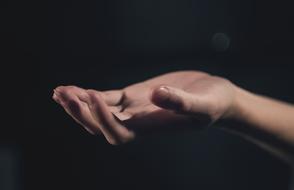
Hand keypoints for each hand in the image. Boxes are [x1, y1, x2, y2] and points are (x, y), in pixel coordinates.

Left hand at [53, 71, 236, 144]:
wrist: (215, 96)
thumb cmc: (214, 103)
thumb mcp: (204, 104)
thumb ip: (182, 102)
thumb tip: (157, 94)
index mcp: (152, 128)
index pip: (118, 132)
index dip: (101, 119)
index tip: (92, 95)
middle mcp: (138, 121)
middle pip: (100, 126)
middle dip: (81, 113)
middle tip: (63, 94)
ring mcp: (134, 109)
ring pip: (99, 112)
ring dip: (79, 104)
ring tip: (59, 91)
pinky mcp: (134, 95)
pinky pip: (107, 98)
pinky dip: (90, 94)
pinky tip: (74, 88)